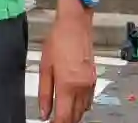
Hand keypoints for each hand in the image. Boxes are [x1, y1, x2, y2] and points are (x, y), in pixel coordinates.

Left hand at [38, 0, 95, 122]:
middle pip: (75, 116)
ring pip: (83, 109)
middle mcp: (81, 87)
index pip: (63, 116)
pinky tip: (72, 103)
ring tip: (61, 112)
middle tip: (54, 119)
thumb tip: (44, 112)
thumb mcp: (45, 67)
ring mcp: (89, 83)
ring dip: (73, 115)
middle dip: (65, 121)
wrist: (75, 24)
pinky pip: (88, 100)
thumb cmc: (58, 40)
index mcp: (67, 85)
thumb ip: (44, 93)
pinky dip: (81, 106)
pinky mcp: (93, 78)